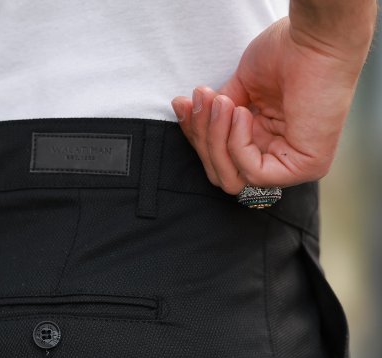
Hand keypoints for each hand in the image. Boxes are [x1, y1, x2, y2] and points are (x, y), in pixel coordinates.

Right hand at [171, 16, 370, 194]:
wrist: (315, 36)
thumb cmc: (286, 51)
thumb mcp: (240, 89)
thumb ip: (219, 116)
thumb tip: (191, 121)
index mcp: (267, 140)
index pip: (220, 160)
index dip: (198, 136)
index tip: (185, 104)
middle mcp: (280, 156)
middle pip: (223, 175)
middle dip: (204, 139)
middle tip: (202, 100)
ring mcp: (294, 165)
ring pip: (234, 179)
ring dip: (217, 139)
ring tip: (222, 102)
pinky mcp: (306, 166)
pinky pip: (254, 173)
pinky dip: (239, 144)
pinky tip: (244, 113)